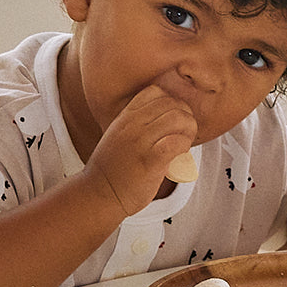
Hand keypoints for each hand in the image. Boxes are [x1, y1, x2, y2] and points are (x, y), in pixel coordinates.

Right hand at [84, 85, 196, 215]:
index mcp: (125, 117)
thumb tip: (167, 121)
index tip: (173, 120)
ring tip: (183, 144)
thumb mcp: (118, 137)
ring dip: (188, 130)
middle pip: (172, 102)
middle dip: (186, 116)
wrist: (98, 195)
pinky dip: (184, 145)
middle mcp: (132, 125)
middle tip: (185, 133)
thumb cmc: (112, 170)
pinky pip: (176, 142)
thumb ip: (136, 125)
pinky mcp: (149, 161)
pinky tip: (180, 154)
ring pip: (178, 118)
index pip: (155, 91)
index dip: (171, 102)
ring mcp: (140, 141)